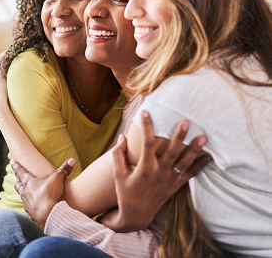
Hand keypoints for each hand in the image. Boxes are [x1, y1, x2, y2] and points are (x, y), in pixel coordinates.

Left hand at [11, 158, 74, 227]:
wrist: (49, 215)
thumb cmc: (50, 194)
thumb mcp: (58, 178)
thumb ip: (64, 169)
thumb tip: (71, 160)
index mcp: (29, 182)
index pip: (20, 172)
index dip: (16, 166)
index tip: (12, 162)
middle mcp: (25, 193)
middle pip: (18, 185)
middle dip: (18, 181)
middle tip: (18, 178)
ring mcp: (27, 204)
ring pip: (22, 197)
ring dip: (23, 193)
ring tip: (26, 192)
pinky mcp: (32, 214)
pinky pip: (29, 208)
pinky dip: (31, 205)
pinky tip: (35, 206)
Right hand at [104, 110, 210, 231]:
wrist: (136, 215)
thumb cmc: (126, 191)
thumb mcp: (118, 174)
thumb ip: (118, 154)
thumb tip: (123, 136)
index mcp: (144, 169)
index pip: (147, 144)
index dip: (147, 127)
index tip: (145, 112)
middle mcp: (159, 173)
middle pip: (172, 152)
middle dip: (179, 136)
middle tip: (186, 121)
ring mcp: (169, 180)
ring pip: (184, 162)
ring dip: (195, 149)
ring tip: (204, 136)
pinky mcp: (176, 185)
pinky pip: (190, 174)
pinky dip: (200, 165)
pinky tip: (209, 155)